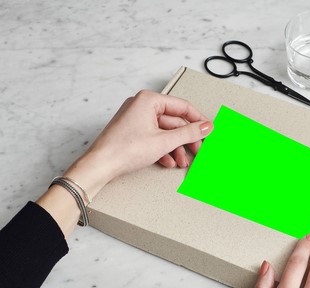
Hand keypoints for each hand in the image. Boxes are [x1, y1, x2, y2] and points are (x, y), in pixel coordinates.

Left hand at [37, 90, 211, 237]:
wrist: (100, 165)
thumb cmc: (124, 149)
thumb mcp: (164, 141)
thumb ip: (189, 133)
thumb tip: (206, 126)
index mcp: (148, 100)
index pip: (182, 106)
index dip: (198, 120)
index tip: (208, 130)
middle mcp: (141, 106)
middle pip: (174, 121)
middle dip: (185, 139)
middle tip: (197, 150)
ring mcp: (136, 120)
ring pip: (164, 132)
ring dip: (175, 148)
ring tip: (181, 161)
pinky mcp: (132, 133)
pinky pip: (154, 138)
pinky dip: (163, 150)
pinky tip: (167, 162)